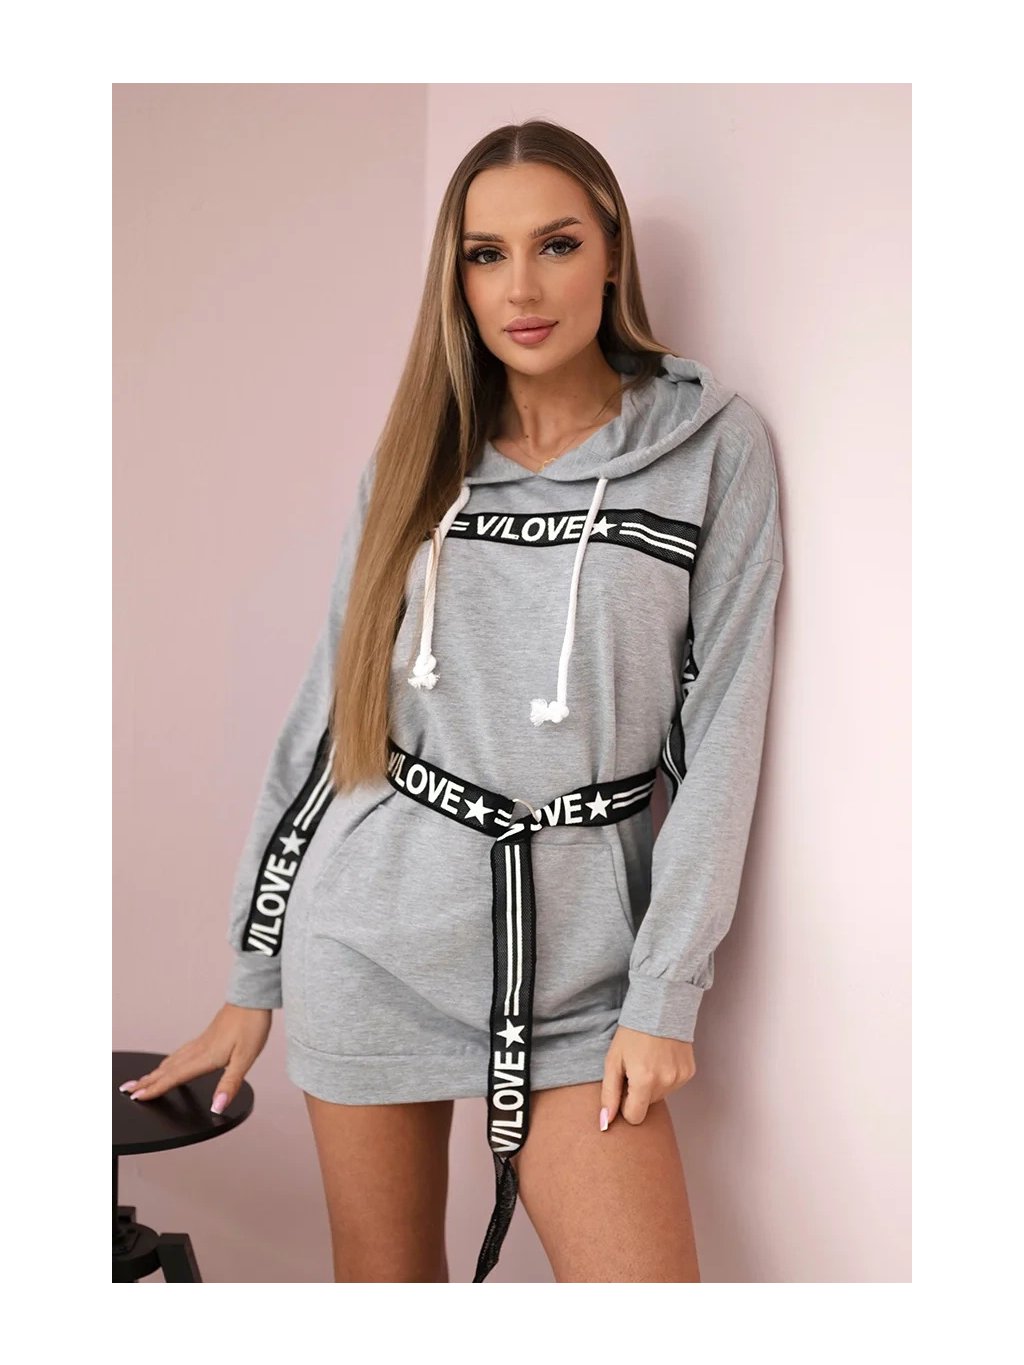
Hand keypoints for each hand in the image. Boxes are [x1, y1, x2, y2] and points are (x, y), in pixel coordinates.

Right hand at [118, 1003, 271, 1112]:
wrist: (253, 997)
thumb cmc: (251, 1025)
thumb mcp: (245, 1059)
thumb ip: (230, 1084)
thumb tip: (217, 1107)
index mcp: (204, 1057)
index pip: (174, 1077)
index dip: (155, 1088)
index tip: (137, 1097)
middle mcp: (198, 1049)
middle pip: (167, 1069)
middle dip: (147, 1081)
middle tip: (127, 1091)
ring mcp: (201, 1042)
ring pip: (172, 1060)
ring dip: (155, 1071)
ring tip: (143, 1080)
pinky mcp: (206, 1037)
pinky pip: (180, 1053)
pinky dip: (169, 1062)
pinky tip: (171, 1062)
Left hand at [600, 1025, 696, 1126]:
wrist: (660, 1007)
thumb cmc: (632, 1033)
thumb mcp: (613, 1061)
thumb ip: (609, 1094)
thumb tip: (604, 1123)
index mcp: (644, 1081)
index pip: (634, 1117)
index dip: (625, 1106)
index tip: (624, 1087)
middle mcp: (666, 1082)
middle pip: (647, 1106)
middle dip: (638, 1093)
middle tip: (634, 1068)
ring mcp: (680, 1078)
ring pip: (660, 1096)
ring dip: (652, 1085)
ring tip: (648, 1060)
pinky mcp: (689, 1072)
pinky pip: (673, 1085)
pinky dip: (665, 1077)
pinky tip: (661, 1058)